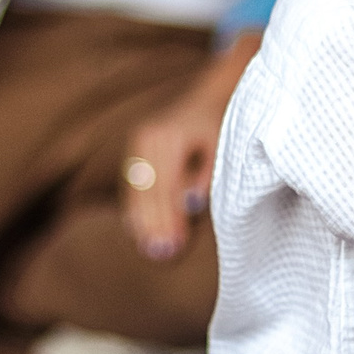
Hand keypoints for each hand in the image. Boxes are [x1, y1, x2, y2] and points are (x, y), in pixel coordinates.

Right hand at [121, 33, 258, 262]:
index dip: (169, 218)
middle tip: (161, 256)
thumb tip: (190, 203)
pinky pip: (131, 183)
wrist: (210, 97)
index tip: (175, 246)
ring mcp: (137, 142)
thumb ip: (207, 175)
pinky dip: (135, 207)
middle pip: (147, 191)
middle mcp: (147, 137)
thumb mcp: (222, 148)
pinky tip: (138, 231)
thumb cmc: (222, 127)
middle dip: (154, 225)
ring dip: (142, 221)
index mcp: (170, 136)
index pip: (166, 186)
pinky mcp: (134, 148)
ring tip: (150, 251)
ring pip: (136, 189)